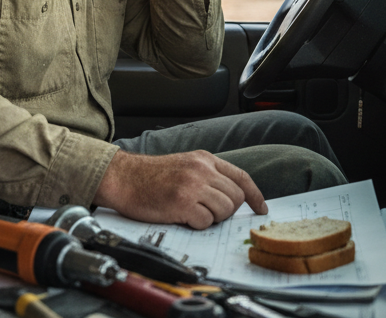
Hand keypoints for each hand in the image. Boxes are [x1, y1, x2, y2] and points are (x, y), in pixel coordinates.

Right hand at [93, 150, 267, 228]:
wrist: (124, 178)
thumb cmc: (151, 177)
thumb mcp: (186, 165)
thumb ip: (208, 175)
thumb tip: (231, 196)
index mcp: (205, 159)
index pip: (241, 176)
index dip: (255, 195)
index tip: (261, 208)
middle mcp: (202, 170)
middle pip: (236, 197)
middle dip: (226, 211)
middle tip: (208, 213)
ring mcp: (192, 185)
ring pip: (224, 210)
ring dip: (212, 218)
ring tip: (193, 214)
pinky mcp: (181, 203)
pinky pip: (205, 221)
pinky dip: (197, 225)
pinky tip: (183, 218)